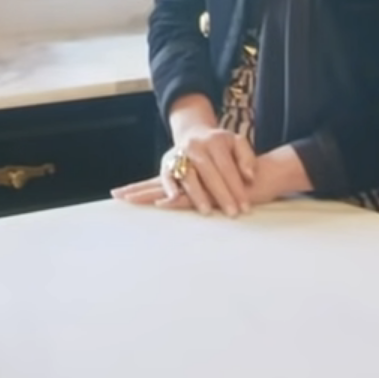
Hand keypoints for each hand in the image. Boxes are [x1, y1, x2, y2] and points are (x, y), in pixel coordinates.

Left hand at [117, 143, 308, 214]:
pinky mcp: (210, 192)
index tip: (119, 194)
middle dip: (136, 191)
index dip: (140, 188)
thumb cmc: (241, 184)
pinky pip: (189, 196)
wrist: (262, 175)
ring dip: (148, 195)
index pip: (160, 182)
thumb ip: (201, 195)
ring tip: (128, 200)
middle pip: (157, 184)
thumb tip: (177, 202)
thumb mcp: (218, 190)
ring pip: (168, 188)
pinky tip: (162, 202)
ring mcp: (198, 183)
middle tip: (116, 195)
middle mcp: (190, 178)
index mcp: (189, 179)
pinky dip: (175, 199)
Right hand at [164, 122, 259, 215]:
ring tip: (207, 211)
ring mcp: (179, 153)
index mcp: (214, 140)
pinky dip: (169, 187)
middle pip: (209, 173)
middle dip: (221, 195)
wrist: (193, 133)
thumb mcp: (237, 143)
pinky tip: (174, 199)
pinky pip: (166, 176)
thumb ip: (247, 158)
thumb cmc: (220, 145)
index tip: (245, 207)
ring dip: (197, 194)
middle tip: (232, 213)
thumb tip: (250, 177)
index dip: (236, 188)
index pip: (227, 167)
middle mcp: (195, 146)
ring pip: (188, 175)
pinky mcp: (166, 163)